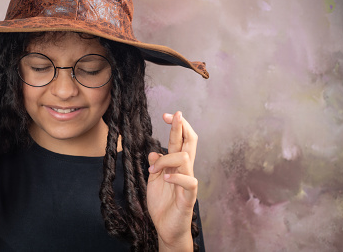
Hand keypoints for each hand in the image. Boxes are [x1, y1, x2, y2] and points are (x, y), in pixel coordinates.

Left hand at [147, 111, 197, 250]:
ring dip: (167, 159)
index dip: (176, 126)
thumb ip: (156, 165)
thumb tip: (153, 150)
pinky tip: (165, 178)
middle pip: (189, 143)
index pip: (180, 140)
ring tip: (153, 168)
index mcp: (176, 165)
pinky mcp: (188, 197)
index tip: (166, 115)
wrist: (166, 228)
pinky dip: (177, 177)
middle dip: (182, 127)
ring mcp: (188, 182)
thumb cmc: (162, 204)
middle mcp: (184, 170)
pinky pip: (189, 182)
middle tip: (176, 114)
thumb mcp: (154, 181)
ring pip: (187, 158)